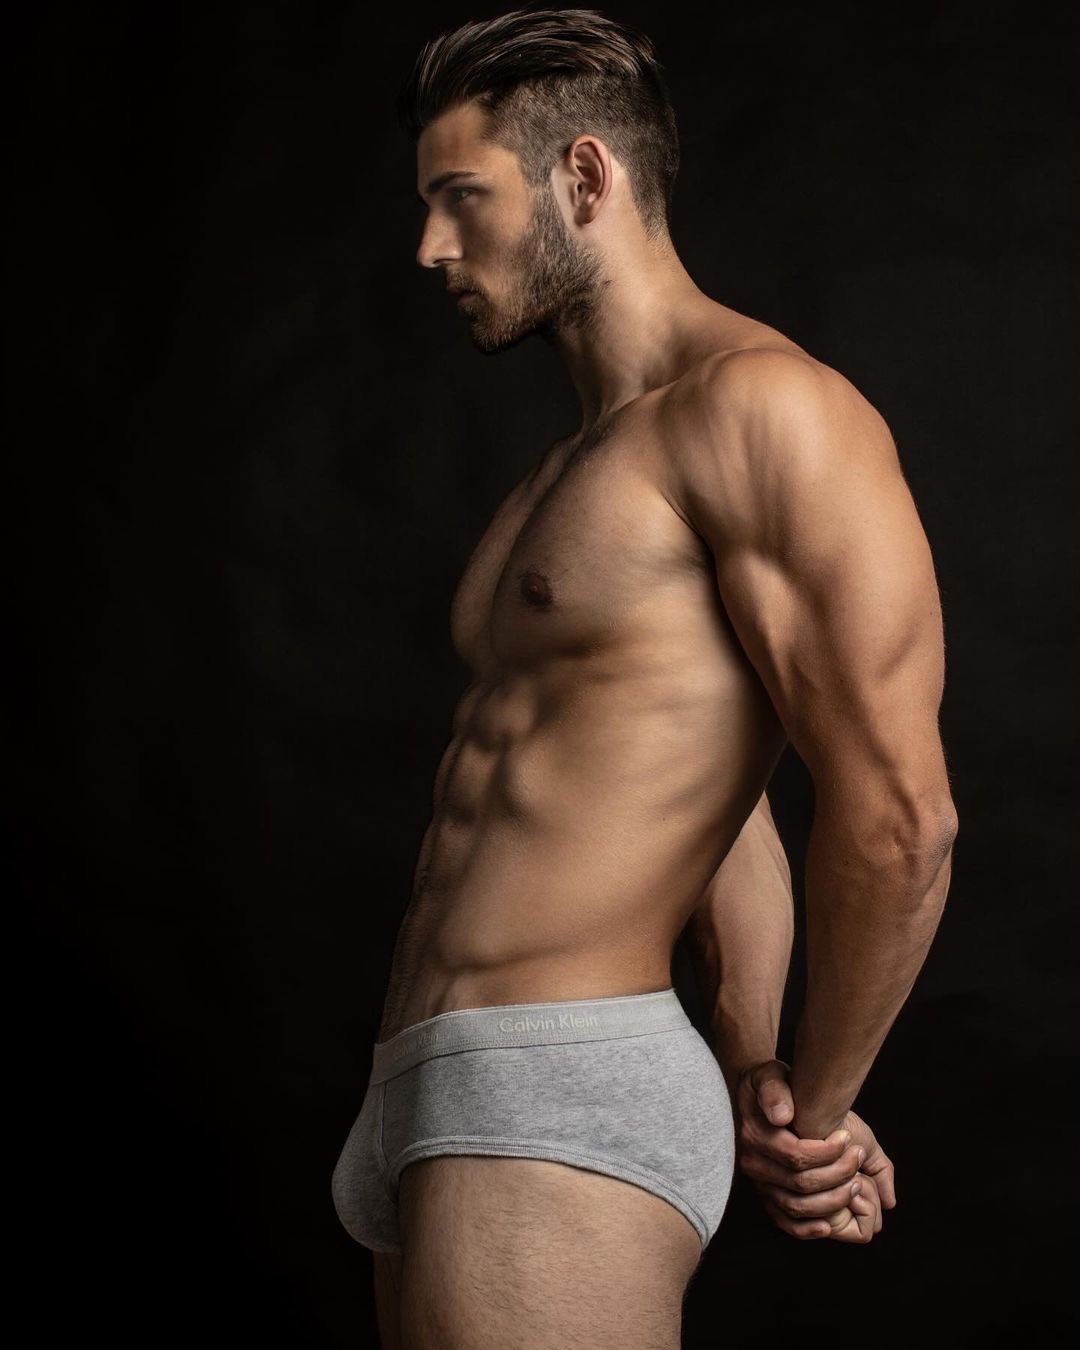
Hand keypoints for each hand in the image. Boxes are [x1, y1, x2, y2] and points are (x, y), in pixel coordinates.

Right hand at [733, 1059, 896, 1242]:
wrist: (754, 1097)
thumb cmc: (770, 1084)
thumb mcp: (770, 1076)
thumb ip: (774, 1091)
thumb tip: (783, 1116)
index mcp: (754, 1135)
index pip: (795, 1155)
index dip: (828, 1152)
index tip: (849, 1139)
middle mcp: (753, 1163)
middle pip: (800, 1183)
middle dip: (838, 1173)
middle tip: (859, 1156)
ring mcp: (758, 1182)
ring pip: (796, 1206)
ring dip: (832, 1199)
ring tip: (857, 1182)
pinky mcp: (766, 1195)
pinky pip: (783, 1221)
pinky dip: (806, 1229)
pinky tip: (829, 1225)